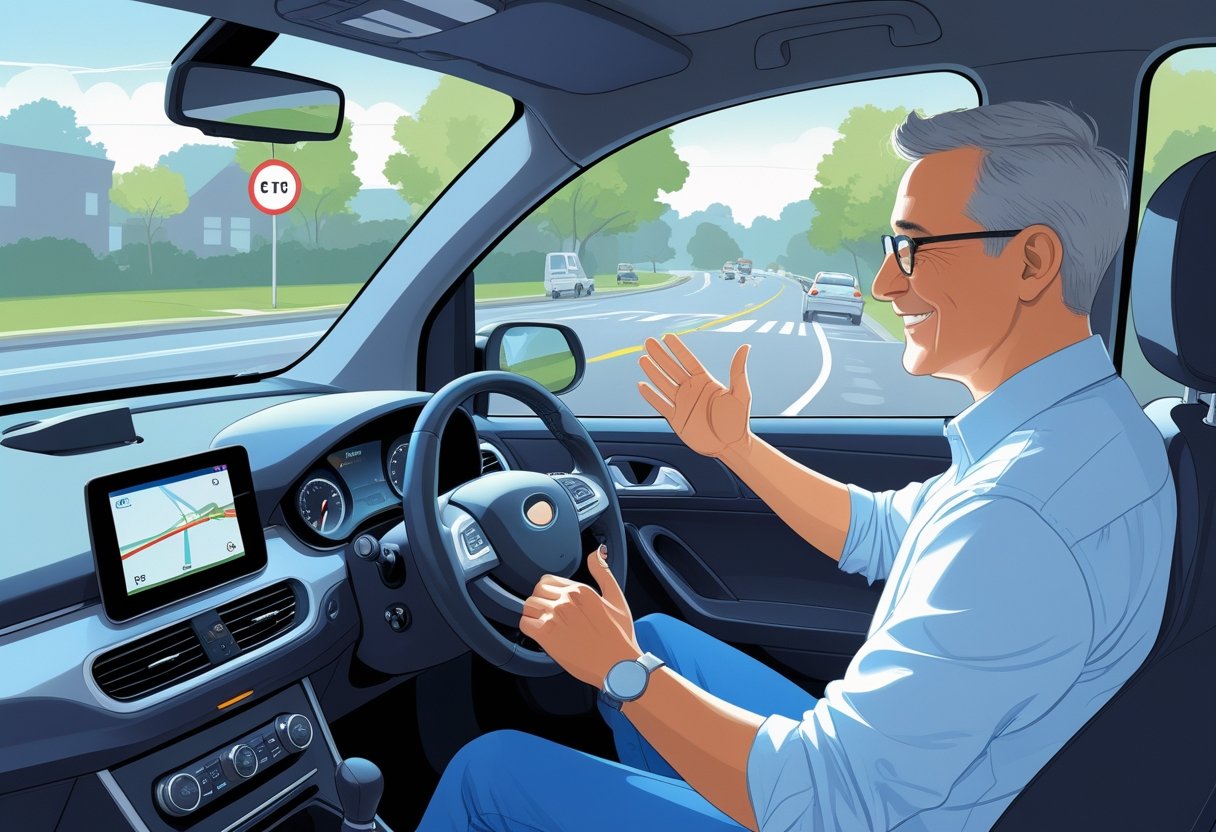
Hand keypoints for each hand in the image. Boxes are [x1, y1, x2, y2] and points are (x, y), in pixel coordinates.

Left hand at [519, 545, 640, 687]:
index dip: (550, 591)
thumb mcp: (616, 598)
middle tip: (550, 614)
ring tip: (544, 624)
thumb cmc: (619, 636)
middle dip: (541, 601)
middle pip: (536, 591)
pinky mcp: (546, 636)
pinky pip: (524, 624)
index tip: (555, 601)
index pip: (549, 580)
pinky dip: (529, 627)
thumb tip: (597, 552)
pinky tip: (540, 633)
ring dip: (533, 614)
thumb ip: (603, 572)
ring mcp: (555, 617)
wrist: (618, 665)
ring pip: (528, 606)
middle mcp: (566, 600)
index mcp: (581, 590)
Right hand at [638, 333, 752, 458]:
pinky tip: (642, 385)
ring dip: (653, 371)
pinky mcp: (676, 419)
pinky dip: (651, 396)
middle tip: (648, 341)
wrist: (731, 446)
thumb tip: (745, 347)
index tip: (667, 336)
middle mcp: (692, 390)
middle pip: (672, 369)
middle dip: (660, 355)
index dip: (678, 349)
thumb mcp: (741, 394)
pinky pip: (660, 404)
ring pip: (663, 384)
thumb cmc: (739, 420)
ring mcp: (682, 404)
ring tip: (642, 358)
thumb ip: (738, 371)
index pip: (688, 361)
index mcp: (705, 381)